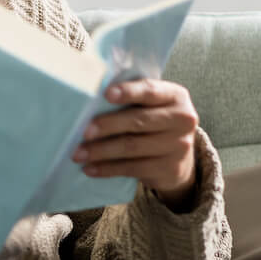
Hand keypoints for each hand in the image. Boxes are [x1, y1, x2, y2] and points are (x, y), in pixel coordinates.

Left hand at [72, 79, 198, 210]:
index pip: (150, 90)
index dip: (128, 92)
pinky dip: (108, 169)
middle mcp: (183, 119)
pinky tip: (90, 168)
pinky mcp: (170, 169)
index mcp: (175, 96)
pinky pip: (133, 168)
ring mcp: (179, 146)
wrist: (179, 156)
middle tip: (82, 132)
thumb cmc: (153, 121)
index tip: (106, 94)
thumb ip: (131, 97)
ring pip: (132, 147)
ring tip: (77, 154)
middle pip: (138, 121)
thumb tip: (89, 98)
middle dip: (107, 125)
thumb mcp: (151, 104)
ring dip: (101, 151)